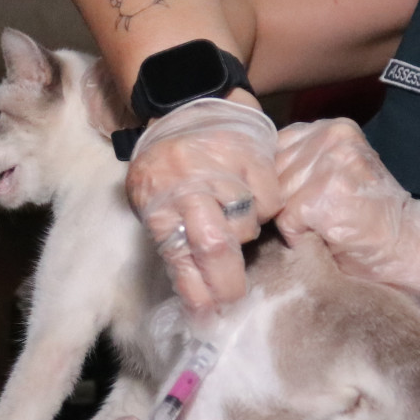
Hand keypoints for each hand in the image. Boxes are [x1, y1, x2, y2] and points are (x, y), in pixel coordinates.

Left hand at [125, 97, 281, 316]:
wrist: (186, 101)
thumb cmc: (167, 162)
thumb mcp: (151, 197)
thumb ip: (170, 237)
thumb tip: (193, 292)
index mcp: (156, 200)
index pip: (176, 256)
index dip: (194, 292)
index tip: (206, 318)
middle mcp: (187, 185)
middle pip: (215, 245)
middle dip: (227, 282)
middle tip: (233, 299)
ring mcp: (221, 169)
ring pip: (245, 225)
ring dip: (244, 235)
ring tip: (233, 222)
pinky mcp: (251, 155)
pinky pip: (268, 200)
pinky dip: (265, 209)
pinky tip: (251, 199)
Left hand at [273, 118, 419, 341]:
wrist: (407, 249)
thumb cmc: (362, 218)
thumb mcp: (329, 174)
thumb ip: (295, 160)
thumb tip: (240, 164)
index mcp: (332, 127)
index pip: (270, 147)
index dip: (276, 181)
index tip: (300, 198)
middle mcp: (332, 136)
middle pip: (268, 172)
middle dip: (281, 201)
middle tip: (318, 216)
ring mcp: (330, 163)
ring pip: (275, 197)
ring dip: (292, 220)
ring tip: (325, 224)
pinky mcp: (324, 195)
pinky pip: (285, 220)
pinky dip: (299, 236)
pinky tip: (327, 235)